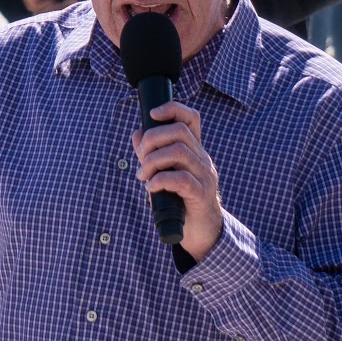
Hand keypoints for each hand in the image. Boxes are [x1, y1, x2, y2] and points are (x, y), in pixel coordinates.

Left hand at [133, 100, 223, 262]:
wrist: (202, 232)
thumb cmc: (181, 201)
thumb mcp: (165, 174)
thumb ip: (152, 155)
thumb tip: (137, 134)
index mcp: (195, 150)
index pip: (191, 118)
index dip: (173, 109)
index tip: (152, 114)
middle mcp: (202, 159)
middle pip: (179, 131)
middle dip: (152, 139)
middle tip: (140, 158)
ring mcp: (205, 176)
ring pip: (179, 151)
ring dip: (153, 161)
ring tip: (143, 176)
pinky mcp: (201, 194)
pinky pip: (181, 178)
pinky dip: (160, 179)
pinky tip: (152, 187)